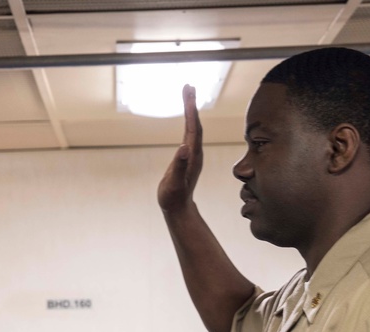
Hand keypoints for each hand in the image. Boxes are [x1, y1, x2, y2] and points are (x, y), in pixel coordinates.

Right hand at [157, 85, 203, 215]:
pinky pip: (189, 134)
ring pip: (193, 127)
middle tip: (189, 86)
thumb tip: (183, 148)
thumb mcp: (175, 182)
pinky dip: (188, 122)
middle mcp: (195, 152)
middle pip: (195, 123)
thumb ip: (180, 166)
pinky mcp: (188, 157)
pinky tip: (187, 118)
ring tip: (188, 95)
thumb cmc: (174, 197)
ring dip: (191, 110)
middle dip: (192, 104)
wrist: (179, 208)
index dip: (191, 109)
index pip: (193, 127)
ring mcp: (192, 154)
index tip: (188, 92)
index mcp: (193, 154)